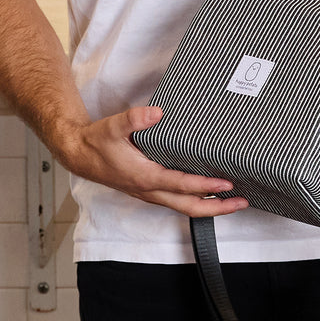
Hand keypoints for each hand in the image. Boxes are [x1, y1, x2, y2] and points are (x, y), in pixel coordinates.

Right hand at [62, 106, 249, 218]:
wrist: (79, 154)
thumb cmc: (96, 143)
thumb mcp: (112, 127)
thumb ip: (134, 119)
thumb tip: (156, 112)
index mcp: (144, 177)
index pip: (181, 185)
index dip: (205, 186)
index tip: (226, 183)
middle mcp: (149, 189)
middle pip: (189, 207)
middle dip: (217, 207)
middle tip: (241, 202)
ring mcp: (149, 192)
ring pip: (184, 206)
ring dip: (209, 206)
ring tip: (232, 201)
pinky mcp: (149, 189)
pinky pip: (177, 200)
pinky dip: (195, 200)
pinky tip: (207, 193)